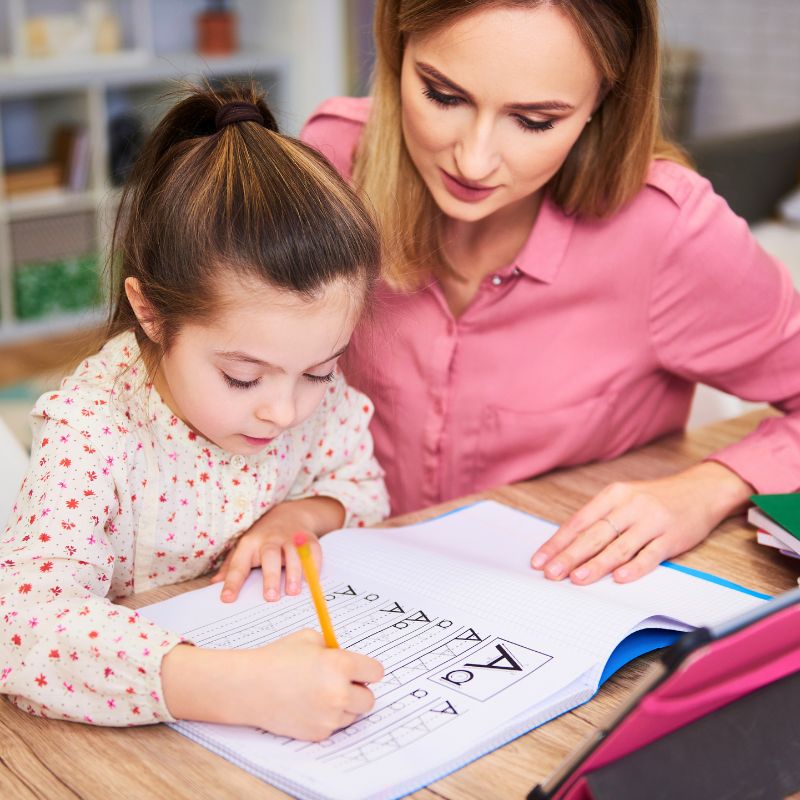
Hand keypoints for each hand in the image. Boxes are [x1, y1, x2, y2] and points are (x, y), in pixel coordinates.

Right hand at [162, 630, 383, 740]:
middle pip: (369, 699)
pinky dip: (327, 718)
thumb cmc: (278, 658)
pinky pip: (334, 726)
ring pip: (353, 715)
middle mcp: (338, 693)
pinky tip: (308, 705)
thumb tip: (352, 660)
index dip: (368, 670)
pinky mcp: (318, 733)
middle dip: (358, 690)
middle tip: (342, 683)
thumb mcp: (309, 639)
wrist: (249, 686)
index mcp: (340, 665)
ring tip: (320, 693)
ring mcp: (328, 717)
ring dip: (344, 705)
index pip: (375, 672)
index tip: (361, 670)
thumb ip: (334, 648)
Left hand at [212, 497, 343, 602]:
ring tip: (293, 592)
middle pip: (270, 556)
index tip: (227, 599)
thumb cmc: (263, 538)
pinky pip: (313, 552)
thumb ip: (231, 566)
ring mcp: (291, 538)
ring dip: (294, 573)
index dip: (232, 582)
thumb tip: (215, 584)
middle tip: (270, 597)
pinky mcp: (309, 539)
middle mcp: (270, 539)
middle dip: (270, 577)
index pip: (239, 564)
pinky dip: (314, 566)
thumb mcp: (244, 548)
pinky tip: (311, 581)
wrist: (290, 514)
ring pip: (293, 554)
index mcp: (250, 544)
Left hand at [530, 462, 752, 583]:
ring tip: (576, 578)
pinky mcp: (672, 537)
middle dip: (569, 556)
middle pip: (594, 535)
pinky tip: (620, 578)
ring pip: (619, 546)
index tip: (540, 560)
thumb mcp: (624, 499)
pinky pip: (650, 554)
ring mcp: (652, 521)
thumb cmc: (655, 499)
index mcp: (613, 495)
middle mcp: (630, 506)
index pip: (579, 521)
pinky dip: (635, 567)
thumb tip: (568, 546)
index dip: (558, 542)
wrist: (701, 490)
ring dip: (596, 564)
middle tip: (551, 573)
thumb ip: (600, 519)